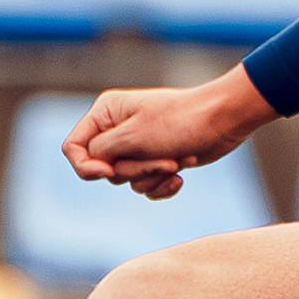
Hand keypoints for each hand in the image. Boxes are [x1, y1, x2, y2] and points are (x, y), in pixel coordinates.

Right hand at [60, 72, 275, 200]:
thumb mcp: (133, 137)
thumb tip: (91, 166)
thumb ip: (101, 152)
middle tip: (163, 159)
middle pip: (104, 168)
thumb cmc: (180, 122)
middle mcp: (117, 129)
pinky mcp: (156, 160)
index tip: (109, 172)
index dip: (87, 166)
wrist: (224, 121)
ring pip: (127, 180)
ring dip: (153, 177)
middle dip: (134, 170)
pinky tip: (181, 178)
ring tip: (177, 162)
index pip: (74, 147)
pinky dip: (162, 185)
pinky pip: (145, 186)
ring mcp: (137, 146)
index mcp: (105, 113)